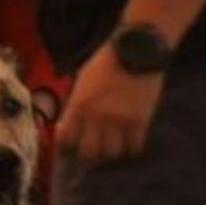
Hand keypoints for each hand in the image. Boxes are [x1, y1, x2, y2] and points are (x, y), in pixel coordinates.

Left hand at [57, 44, 164, 162]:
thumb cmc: (105, 62)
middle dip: (86, 155)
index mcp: (78, 105)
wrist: (136, 49)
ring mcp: (119, 120)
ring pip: (111, 153)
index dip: (65, 147)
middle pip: (88, 152)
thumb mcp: (82, 81)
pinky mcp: (140, 121)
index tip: (68, 148)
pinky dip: (129, 148)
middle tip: (89, 152)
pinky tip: (127, 143)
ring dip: (108, 153)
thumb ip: (75, 104)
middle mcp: (96, 117)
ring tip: (109, 148)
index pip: (66, 139)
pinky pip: (133, 147)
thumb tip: (68, 126)